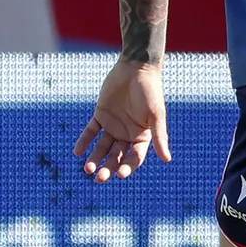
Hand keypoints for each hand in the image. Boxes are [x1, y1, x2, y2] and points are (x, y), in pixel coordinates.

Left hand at [74, 58, 169, 181]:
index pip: (134, 157)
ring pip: (102, 147)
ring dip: (95, 158)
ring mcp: (113, 126)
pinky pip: (91, 132)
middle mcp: (127, 134)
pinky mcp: (100, 116)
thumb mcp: (156, 115)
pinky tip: (78, 152)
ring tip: (87, 168)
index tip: (120, 175)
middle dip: (108, 168)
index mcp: (142, 136)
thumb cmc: (150, 91)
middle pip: (116, 156)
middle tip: (99, 178)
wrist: (135, 68)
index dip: (127, 167)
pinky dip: (84, 141)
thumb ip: (159, 137)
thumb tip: (167, 159)